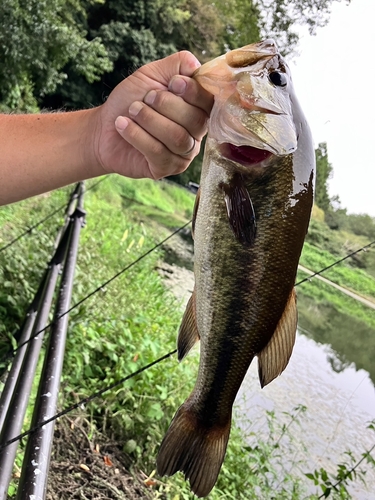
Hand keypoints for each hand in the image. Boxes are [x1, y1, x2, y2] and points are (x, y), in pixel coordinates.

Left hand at [93, 51, 213, 179]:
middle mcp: (194, 134)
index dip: (194, 92)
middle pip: (195, 121)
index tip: (173, 83)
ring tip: (132, 111)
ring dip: (151, 120)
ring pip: (177, 138)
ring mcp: (182, 154)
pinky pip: (158, 153)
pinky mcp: (165, 169)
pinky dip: (138, 136)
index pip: (209, 102)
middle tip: (145, 98)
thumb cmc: (130, 100)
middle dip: (167, 105)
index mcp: (196, 110)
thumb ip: (178, 65)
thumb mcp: (152, 74)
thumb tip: (197, 66)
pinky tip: (123, 125)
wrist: (103, 128)